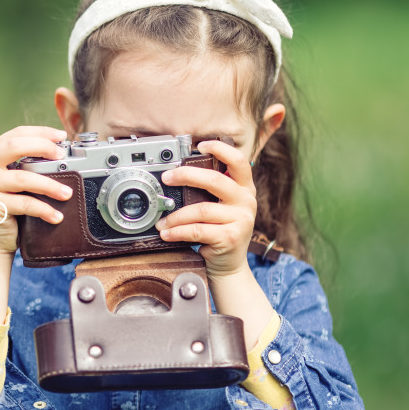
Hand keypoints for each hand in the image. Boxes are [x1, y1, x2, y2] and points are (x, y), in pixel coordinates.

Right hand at [0, 126, 74, 254]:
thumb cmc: (9, 206)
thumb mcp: (14, 179)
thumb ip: (27, 165)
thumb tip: (61, 155)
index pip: (16, 134)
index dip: (41, 132)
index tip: (62, 136)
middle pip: (14, 146)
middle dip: (43, 147)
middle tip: (62, 157)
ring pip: (22, 178)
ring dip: (49, 185)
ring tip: (66, 193)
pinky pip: (24, 204)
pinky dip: (43, 209)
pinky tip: (56, 216)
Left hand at [155, 140, 256, 278]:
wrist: (229, 264)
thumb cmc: (220, 231)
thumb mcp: (221, 206)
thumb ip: (210, 190)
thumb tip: (178, 173)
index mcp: (244, 188)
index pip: (238, 161)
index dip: (220, 149)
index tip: (200, 145)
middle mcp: (246, 200)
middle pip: (215, 180)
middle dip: (186, 176)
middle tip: (167, 177)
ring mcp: (241, 219)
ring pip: (201, 209)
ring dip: (176, 215)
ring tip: (162, 220)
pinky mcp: (230, 237)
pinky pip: (197, 230)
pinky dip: (177, 231)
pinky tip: (167, 233)